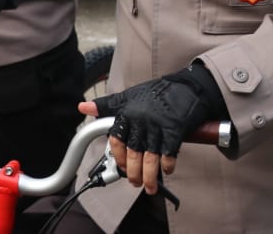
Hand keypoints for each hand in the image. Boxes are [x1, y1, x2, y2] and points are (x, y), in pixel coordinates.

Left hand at [87, 64, 226, 193]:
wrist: (189, 86)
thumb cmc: (159, 92)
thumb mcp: (129, 96)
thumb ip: (106, 105)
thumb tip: (83, 107)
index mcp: (128, 113)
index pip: (116, 141)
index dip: (118, 157)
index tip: (122, 167)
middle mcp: (141, 121)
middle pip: (133, 154)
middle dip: (133, 173)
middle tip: (135, 182)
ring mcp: (158, 126)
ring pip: (149, 159)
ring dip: (149, 176)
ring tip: (149, 186)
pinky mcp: (175, 131)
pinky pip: (168, 154)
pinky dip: (167, 165)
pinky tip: (167, 169)